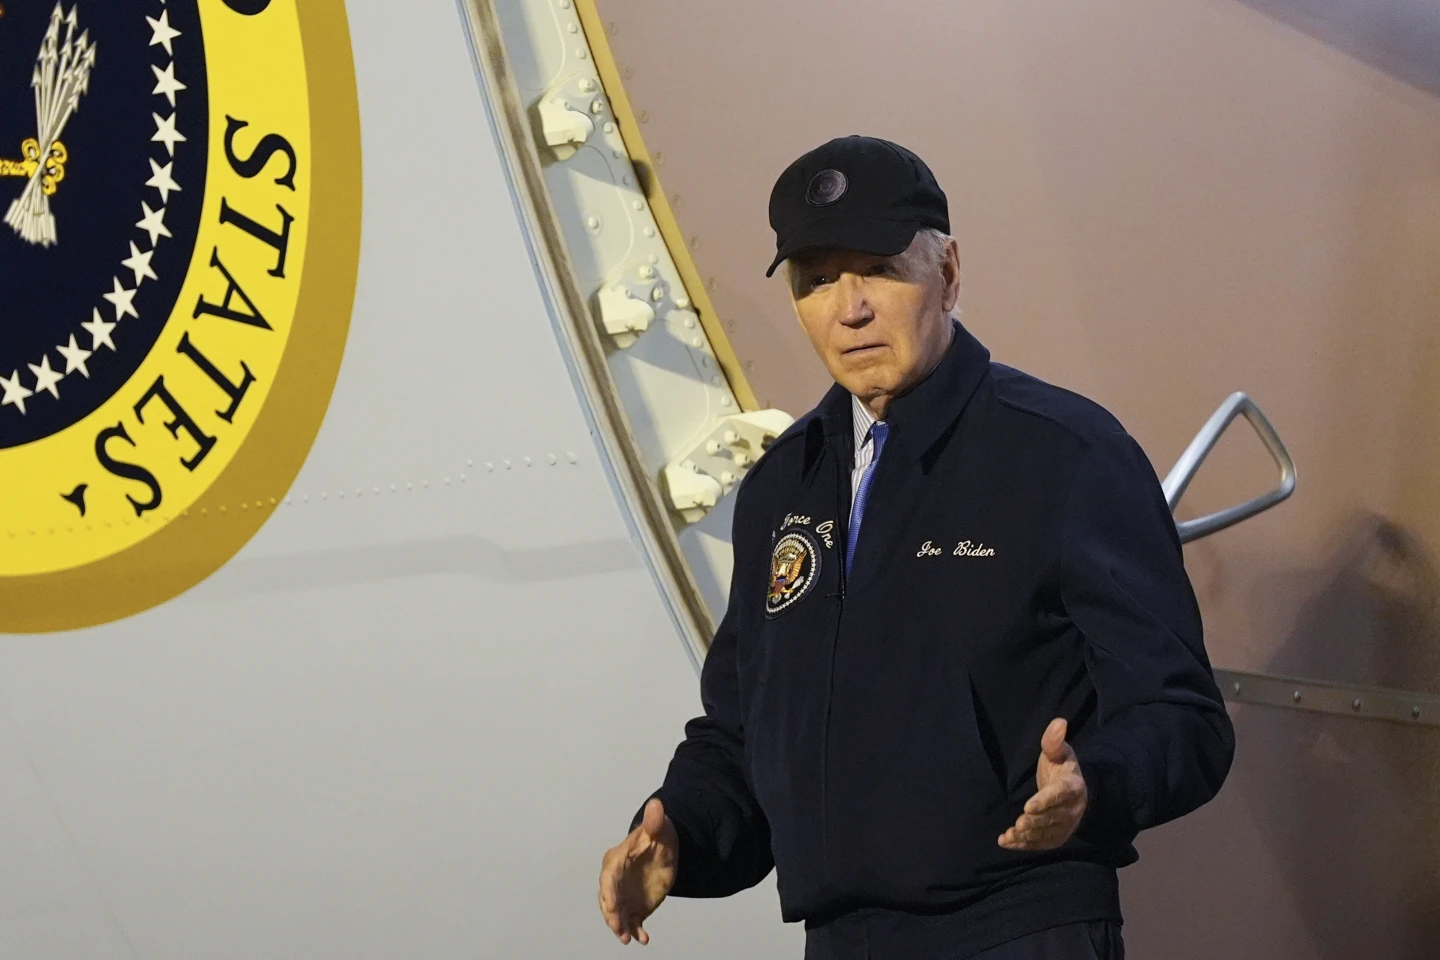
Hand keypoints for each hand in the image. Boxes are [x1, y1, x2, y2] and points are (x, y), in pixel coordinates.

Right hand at [598, 797, 678, 944]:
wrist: (664, 851)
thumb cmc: (657, 837)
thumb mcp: (660, 829)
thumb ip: (655, 821)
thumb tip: (656, 805)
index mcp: (617, 859)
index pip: (609, 877)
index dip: (609, 891)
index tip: (613, 904)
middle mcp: (615, 880)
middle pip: (608, 899)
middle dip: (611, 914)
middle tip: (618, 928)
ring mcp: (623, 894)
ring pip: (616, 913)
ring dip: (620, 926)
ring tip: (627, 938)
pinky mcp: (633, 906)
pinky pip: (631, 921)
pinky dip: (635, 930)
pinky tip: (643, 938)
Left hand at [998, 717, 1087, 850]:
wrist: (1077, 792)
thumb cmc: (1062, 768)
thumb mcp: (1060, 752)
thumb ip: (1054, 741)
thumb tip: (1059, 722)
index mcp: (1072, 787)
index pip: (1059, 795)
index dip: (1044, 801)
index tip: (1028, 806)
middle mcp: (1071, 810)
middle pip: (1052, 818)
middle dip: (1035, 822)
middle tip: (1019, 823)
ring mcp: (1064, 826)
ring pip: (1046, 834)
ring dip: (1028, 836)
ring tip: (1010, 834)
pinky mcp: (1055, 837)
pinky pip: (1040, 844)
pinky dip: (1024, 845)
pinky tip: (1006, 842)